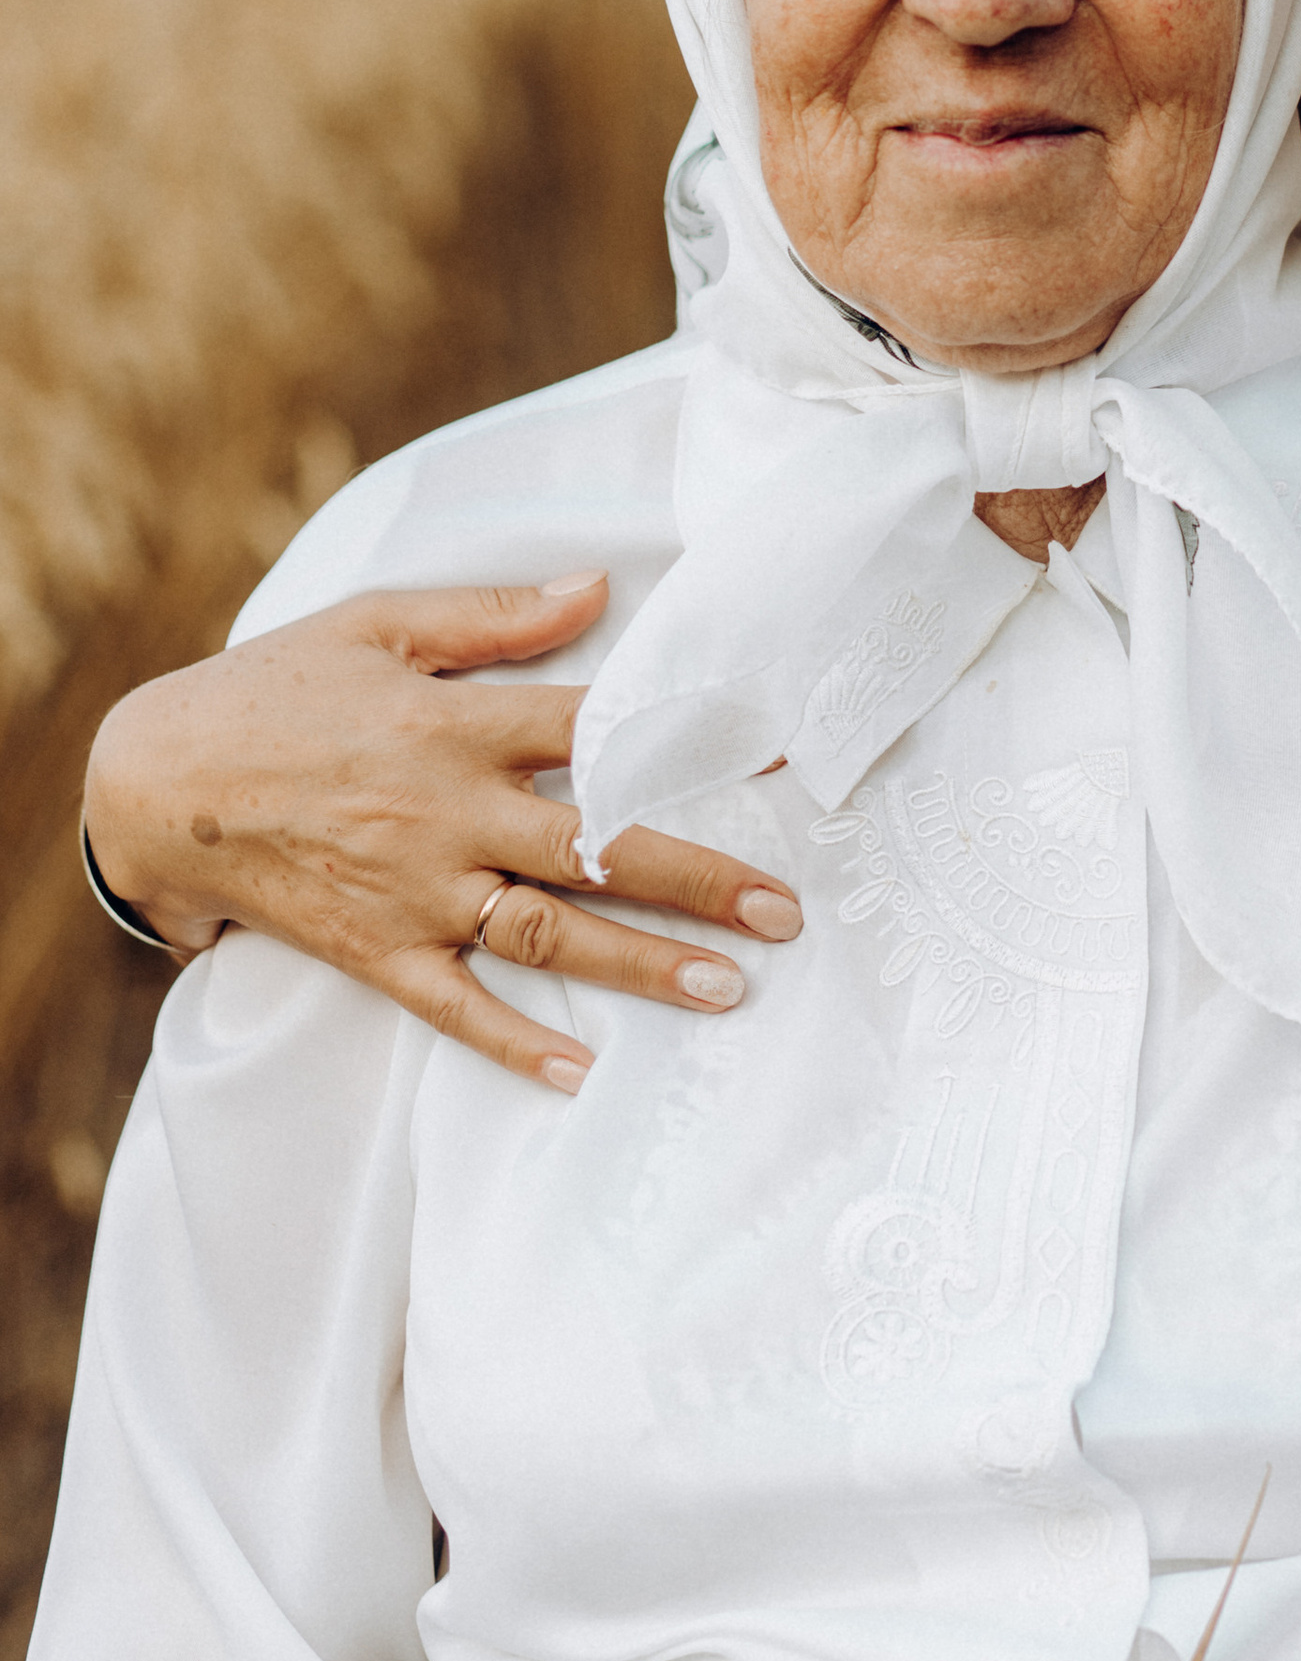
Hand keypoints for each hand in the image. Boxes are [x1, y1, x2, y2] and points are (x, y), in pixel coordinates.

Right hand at [83, 583, 803, 1089]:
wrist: (155, 784)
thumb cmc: (272, 690)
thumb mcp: (377, 623)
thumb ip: (494, 614)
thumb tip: (601, 587)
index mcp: (458, 726)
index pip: (602, 731)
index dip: (694, 737)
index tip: (784, 755)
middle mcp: (449, 813)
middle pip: (597, 849)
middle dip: (699, 881)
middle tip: (787, 910)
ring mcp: (413, 891)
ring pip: (547, 933)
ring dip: (642, 964)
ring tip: (729, 989)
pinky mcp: (374, 951)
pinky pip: (455, 1007)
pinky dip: (516, 1043)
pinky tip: (582, 1072)